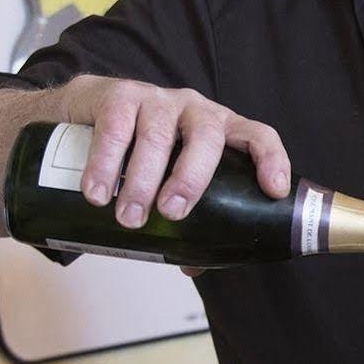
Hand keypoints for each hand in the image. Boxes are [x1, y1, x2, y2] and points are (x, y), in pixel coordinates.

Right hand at [57, 76, 289, 229]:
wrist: (90, 110)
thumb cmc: (145, 149)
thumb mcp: (172, 176)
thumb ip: (187, 215)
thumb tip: (192, 266)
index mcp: (221, 131)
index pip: (258, 136)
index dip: (271, 159)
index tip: (273, 191)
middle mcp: (195, 110)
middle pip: (207, 137)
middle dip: (191, 178)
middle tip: (171, 213)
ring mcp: (158, 100)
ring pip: (158, 136)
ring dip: (142, 180)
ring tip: (129, 217)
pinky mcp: (120, 97)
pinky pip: (116, 129)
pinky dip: (105, 164)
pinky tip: (97, 192)